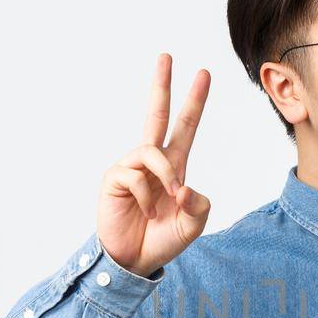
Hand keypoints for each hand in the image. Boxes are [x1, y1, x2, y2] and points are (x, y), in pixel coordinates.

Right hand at [97, 53, 211, 277]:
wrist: (135, 261)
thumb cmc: (162, 241)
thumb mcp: (193, 225)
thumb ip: (199, 204)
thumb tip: (183, 185)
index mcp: (173, 166)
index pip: (185, 126)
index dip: (195, 101)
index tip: (204, 74)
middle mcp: (151, 161)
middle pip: (156, 114)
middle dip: (162, 85)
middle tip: (166, 55)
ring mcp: (130, 167)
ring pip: (152, 151)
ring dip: (165, 176)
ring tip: (167, 201)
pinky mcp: (114, 178)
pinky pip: (135, 174)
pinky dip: (147, 196)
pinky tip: (145, 212)